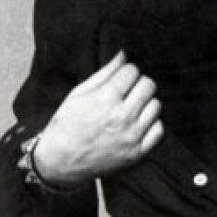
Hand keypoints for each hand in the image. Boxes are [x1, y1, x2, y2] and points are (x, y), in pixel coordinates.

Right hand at [33, 51, 162, 187]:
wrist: (58, 163)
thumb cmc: (66, 125)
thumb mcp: (79, 94)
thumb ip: (105, 73)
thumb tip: (124, 53)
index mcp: (105, 98)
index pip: (133, 70)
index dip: (126, 73)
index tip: (120, 79)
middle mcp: (121, 117)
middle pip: (148, 85)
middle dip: (138, 85)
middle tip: (127, 93)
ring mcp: (131, 136)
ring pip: (156, 105)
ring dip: (145, 104)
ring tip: (131, 109)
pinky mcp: (136, 153)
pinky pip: (159, 129)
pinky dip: (151, 125)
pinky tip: (137, 124)